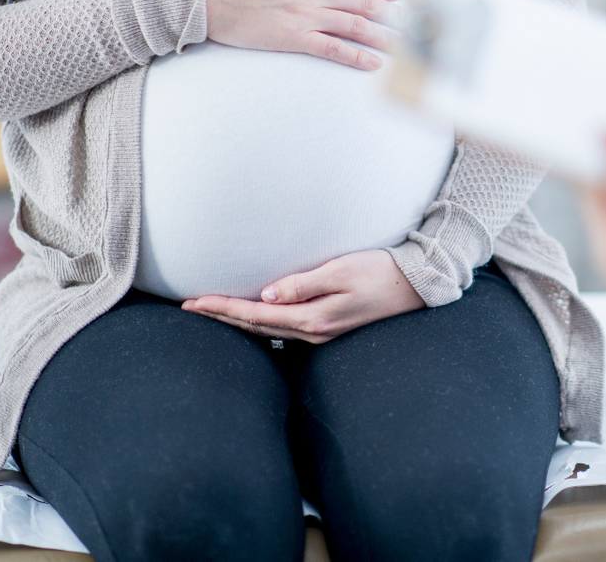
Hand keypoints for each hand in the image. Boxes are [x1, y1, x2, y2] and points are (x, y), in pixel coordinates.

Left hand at [182, 249, 423, 343]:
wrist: (417, 286)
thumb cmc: (381, 272)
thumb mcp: (341, 271)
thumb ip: (302, 284)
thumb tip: (266, 295)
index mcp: (312, 318)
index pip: (255, 314)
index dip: (222, 308)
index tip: (193, 303)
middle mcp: (313, 331)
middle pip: (256, 327)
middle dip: (222, 317)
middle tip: (189, 308)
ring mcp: (321, 333)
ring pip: (268, 331)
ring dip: (238, 322)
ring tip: (213, 313)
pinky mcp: (329, 327)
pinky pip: (283, 329)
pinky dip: (260, 323)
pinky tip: (253, 317)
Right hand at [204, 0, 401, 70]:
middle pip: (364, 2)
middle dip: (391, 14)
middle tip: (411, 24)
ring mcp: (305, 14)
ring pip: (356, 26)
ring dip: (384, 37)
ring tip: (403, 47)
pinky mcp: (293, 38)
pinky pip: (333, 49)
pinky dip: (357, 56)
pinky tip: (373, 63)